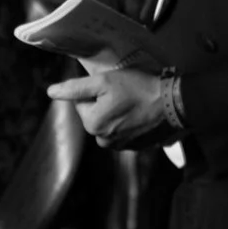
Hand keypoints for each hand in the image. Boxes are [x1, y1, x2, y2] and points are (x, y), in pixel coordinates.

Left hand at [49, 68, 172, 149]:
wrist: (176, 103)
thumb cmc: (140, 89)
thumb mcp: (104, 81)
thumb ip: (74, 88)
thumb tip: (51, 92)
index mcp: (92, 124)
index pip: (82, 103)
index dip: (96, 91)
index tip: (114, 86)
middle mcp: (104, 140)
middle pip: (96, 115)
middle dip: (106, 104)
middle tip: (125, 93)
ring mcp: (123, 146)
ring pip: (111, 124)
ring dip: (119, 114)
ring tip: (136, 102)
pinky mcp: (139, 147)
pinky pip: (127, 132)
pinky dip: (132, 122)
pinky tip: (143, 112)